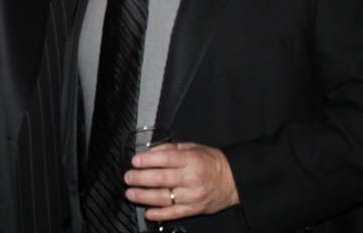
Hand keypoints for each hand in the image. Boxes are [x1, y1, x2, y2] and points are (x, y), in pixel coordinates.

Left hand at [123, 142, 239, 222]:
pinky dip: (160, 214)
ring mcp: (193, 196)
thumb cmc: (210, 162)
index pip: (165, 159)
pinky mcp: (195, 209)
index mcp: (191, 160)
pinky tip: (148, 213)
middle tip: (128, 177)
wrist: (234, 180)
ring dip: (144, 196)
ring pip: (165, 198)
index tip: (134, 161)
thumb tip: (149, 152)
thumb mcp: (192, 148)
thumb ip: (170, 149)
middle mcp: (192, 178)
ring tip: (130, 193)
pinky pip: (175, 213)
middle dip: (141, 178)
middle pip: (161, 179)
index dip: (148, 160)